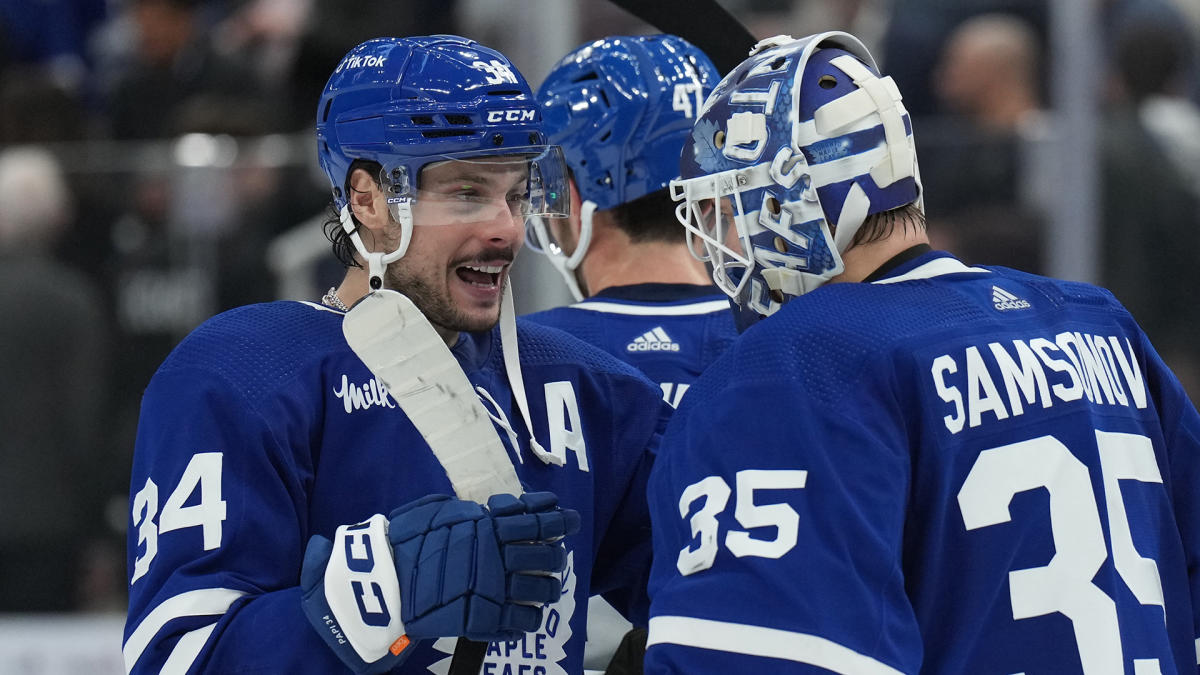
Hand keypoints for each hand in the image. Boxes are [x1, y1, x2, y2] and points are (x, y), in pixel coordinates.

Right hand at [391, 491, 580, 640]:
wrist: (383, 581)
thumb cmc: (405, 541)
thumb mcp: (438, 512)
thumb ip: (469, 512)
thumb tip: (489, 511)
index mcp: (488, 527)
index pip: (537, 521)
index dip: (559, 519)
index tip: (570, 518)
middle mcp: (498, 557)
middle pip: (548, 555)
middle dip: (555, 555)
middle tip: (553, 556)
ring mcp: (495, 590)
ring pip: (543, 589)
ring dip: (548, 587)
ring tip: (544, 587)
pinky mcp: (486, 620)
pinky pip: (524, 621)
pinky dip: (529, 618)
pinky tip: (526, 614)